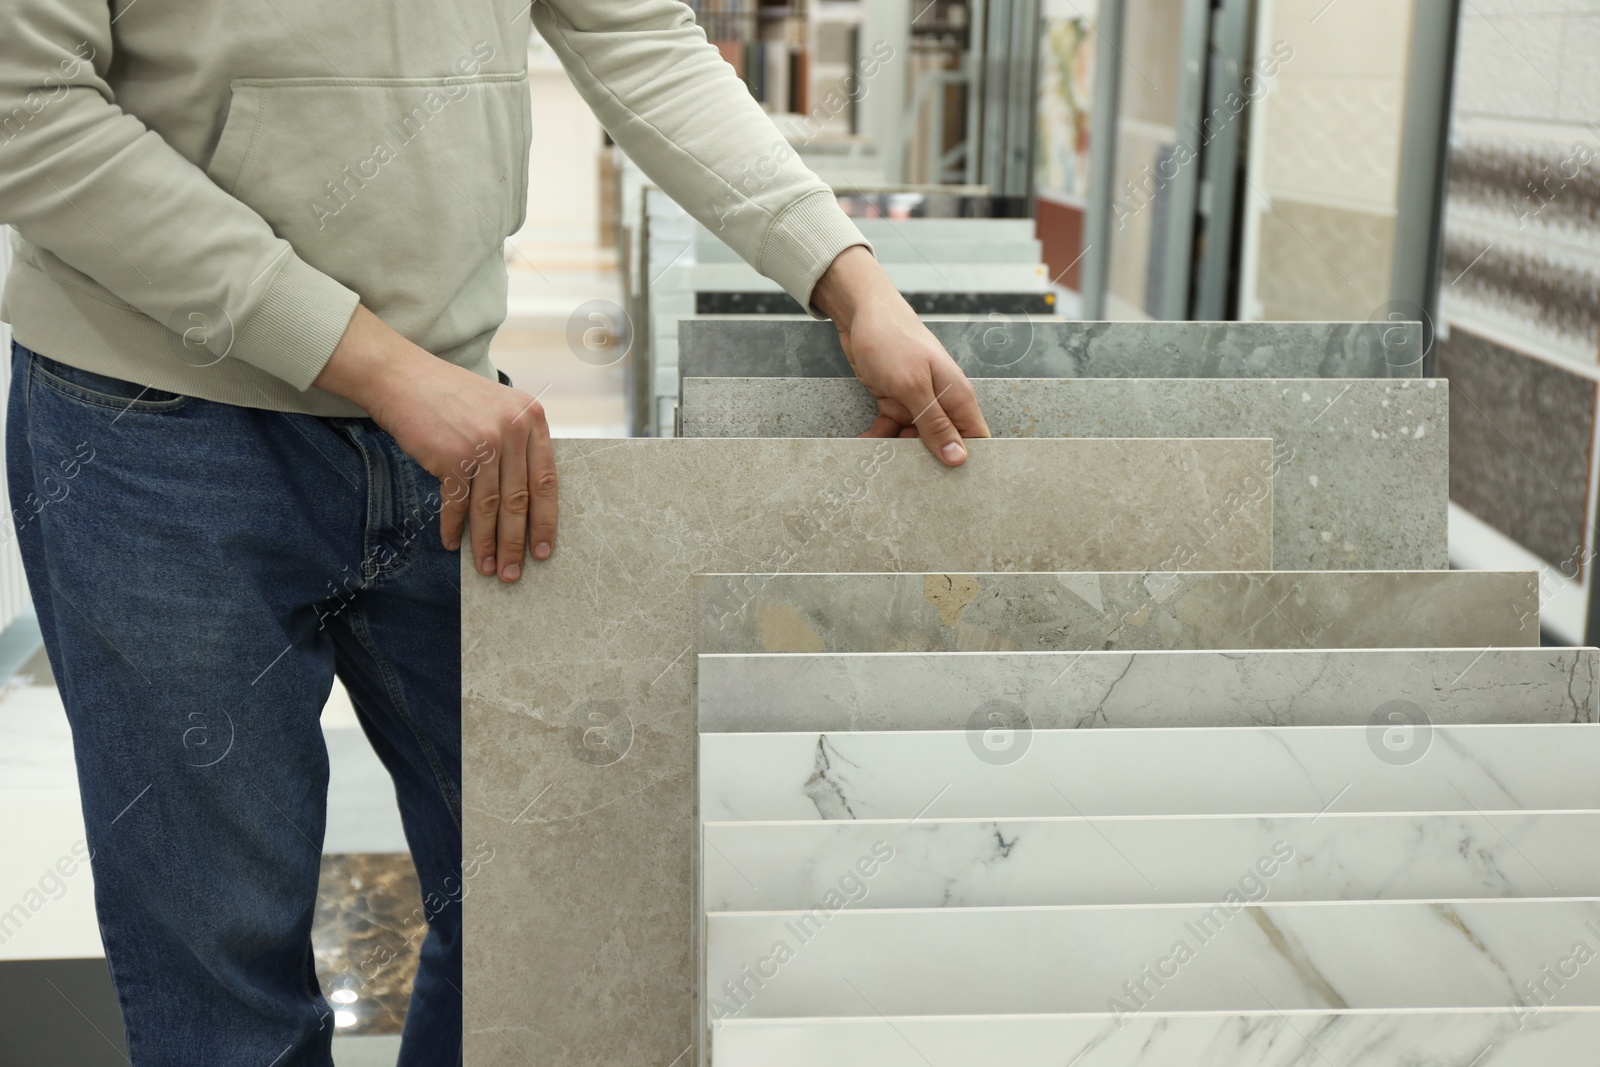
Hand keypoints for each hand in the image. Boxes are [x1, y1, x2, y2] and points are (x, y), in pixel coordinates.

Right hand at [314, 305, 555, 582]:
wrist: (402, 378)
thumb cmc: (450, 398)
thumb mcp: (498, 409)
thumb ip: (517, 445)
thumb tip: (524, 506)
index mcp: (531, 418)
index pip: (546, 481)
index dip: (545, 521)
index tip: (544, 550)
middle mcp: (513, 430)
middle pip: (519, 500)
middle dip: (515, 543)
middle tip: (513, 572)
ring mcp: (483, 442)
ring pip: (489, 507)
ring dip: (486, 543)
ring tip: (486, 568)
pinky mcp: (453, 456)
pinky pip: (457, 503)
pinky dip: (453, 526)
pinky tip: (451, 542)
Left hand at [811, 246, 989, 463]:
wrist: (860, 313)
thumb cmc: (892, 340)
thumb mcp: (913, 386)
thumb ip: (935, 423)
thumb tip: (958, 459)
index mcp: (957, 397)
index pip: (975, 440)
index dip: (968, 462)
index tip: (952, 486)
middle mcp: (942, 402)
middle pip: (943, 444)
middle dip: (926, 462)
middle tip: (907, 481)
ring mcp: (918, 402)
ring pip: (914, 440)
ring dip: (896, 452)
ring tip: (878, 464)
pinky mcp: (895, 401)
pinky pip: (890, 429)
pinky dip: (878, 438)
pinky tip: (863, 445)